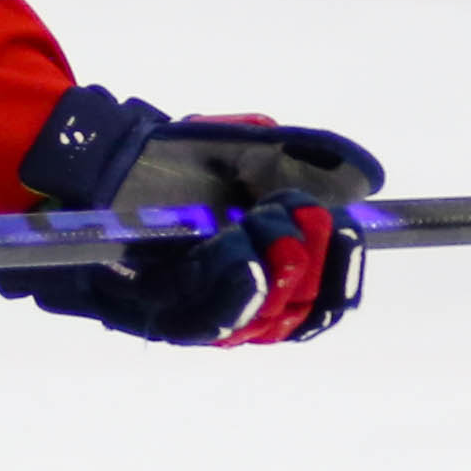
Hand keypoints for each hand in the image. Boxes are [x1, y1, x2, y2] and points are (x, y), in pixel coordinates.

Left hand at [0, 85, 378, 346]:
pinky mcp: (141, 315)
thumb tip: (369, 178)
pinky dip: (232, 290)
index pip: (315, 304)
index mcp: (256, 280)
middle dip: (310, 265)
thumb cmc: (176, 154)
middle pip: (289, 319)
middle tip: (309, 215)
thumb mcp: (251, 148)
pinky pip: (199, 320)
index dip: (341, 276)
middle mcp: (222, 309)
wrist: (101, 149)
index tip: (354, 231)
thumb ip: (309, 157)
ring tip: (270, 223)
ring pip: (251, 322)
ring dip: (274, 271)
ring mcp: (183, 317)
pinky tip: (247, 257)